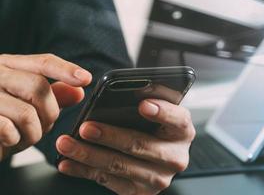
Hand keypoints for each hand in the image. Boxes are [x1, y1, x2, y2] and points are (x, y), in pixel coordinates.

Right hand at [0, 54, 91, 160]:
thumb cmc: (2, 119)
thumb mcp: (28, 104)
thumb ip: (52, 96)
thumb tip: (78, 92)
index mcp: (9, 66)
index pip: (43, 62)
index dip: (67, 70)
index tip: (86, 79)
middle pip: (39, 87)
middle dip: (49, 113)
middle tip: (43, 125)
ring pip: (27, 113)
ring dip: (33, 133)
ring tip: (23, 136)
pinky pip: (8, 129)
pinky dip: (14, 141)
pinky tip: (8, 140)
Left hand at [57, 99, 194, 194]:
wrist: (155, 158)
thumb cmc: (151, 128)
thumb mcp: (156, 114)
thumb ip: (146, 101)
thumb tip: (116, 93)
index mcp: (182, 131)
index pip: (177, 119)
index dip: (162, 112)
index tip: (143, 105)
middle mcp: (175, 157)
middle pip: (141, 145)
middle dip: (110, 136)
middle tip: (86, 127)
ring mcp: (158, 178)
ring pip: (120, 166)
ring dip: (89, 155)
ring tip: (67, 144)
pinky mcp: (140, 192)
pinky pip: (108, 181)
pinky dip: (84, 171)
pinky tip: (68, 162)